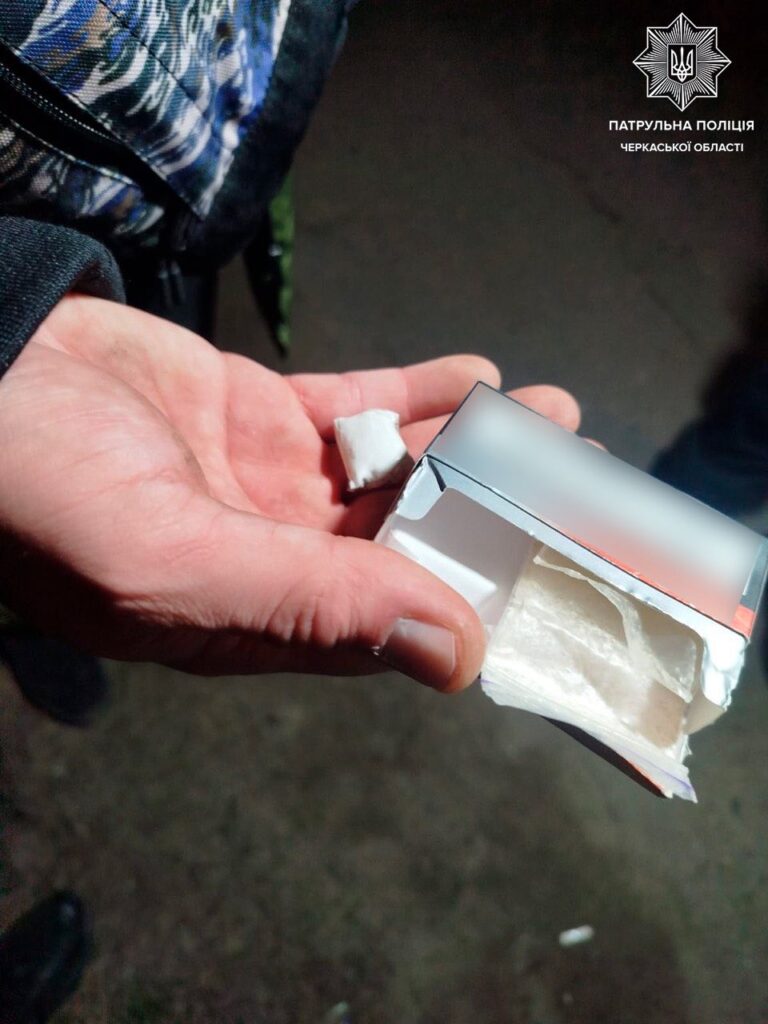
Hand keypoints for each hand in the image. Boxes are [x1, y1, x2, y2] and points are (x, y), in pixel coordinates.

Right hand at [0, 296, 579, 690]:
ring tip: (558, 419)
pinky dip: (419, 393)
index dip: (482, 598)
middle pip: (413, 543)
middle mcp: (278, 558)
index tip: (565, 569)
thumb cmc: (49, 490)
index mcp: (260, 617)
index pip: (395, 623)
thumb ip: (310, 608)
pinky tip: (481, 379)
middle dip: (498, 512)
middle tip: (583, 477)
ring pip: (396, 472)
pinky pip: (358, 406)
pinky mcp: (263, 415)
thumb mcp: (172, 564)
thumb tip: (452, 657)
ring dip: (475, 447)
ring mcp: (274, 482)